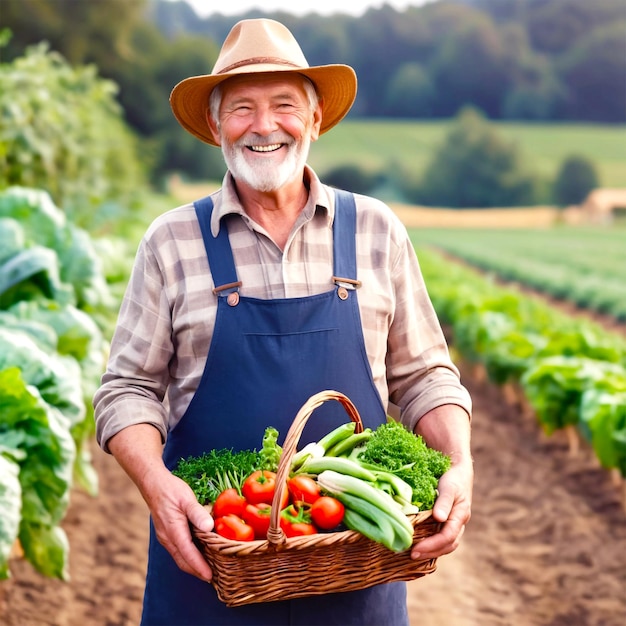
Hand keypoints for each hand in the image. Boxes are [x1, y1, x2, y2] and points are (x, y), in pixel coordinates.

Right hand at [107, 424, 214, 581]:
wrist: (153, 484)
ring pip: (179, 557)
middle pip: (183, 561)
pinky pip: (178, 550)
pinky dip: (188, 557)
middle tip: (213, 578)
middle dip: (197, 571)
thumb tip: (209, 527)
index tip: (210, 576)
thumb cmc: (171, 490)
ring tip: (208, 570)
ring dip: (192, 565)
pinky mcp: (166, 533)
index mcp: (173, 530)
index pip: (188, 554)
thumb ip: (197, 513)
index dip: (199, 566)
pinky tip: (198, 554)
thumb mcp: (187, 498)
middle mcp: (167, 537)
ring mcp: (165, 537)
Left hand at [410, 460, 472, 560]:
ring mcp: (454, 523)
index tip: (415, 549)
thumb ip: (444, 502)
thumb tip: (439, 518)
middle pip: (447, 545)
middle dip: (430, 552)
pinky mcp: (448, 520)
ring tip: (414, 554)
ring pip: (446, 544)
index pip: (447, 537)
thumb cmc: (453, 478)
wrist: (458, 469)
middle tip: (412, 556)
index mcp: (460, 516)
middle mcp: (459, 523)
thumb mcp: (449, 487)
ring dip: (431, 551)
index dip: (431, 545)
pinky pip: (441, 536)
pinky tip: (420, 544)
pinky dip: (432, 543)